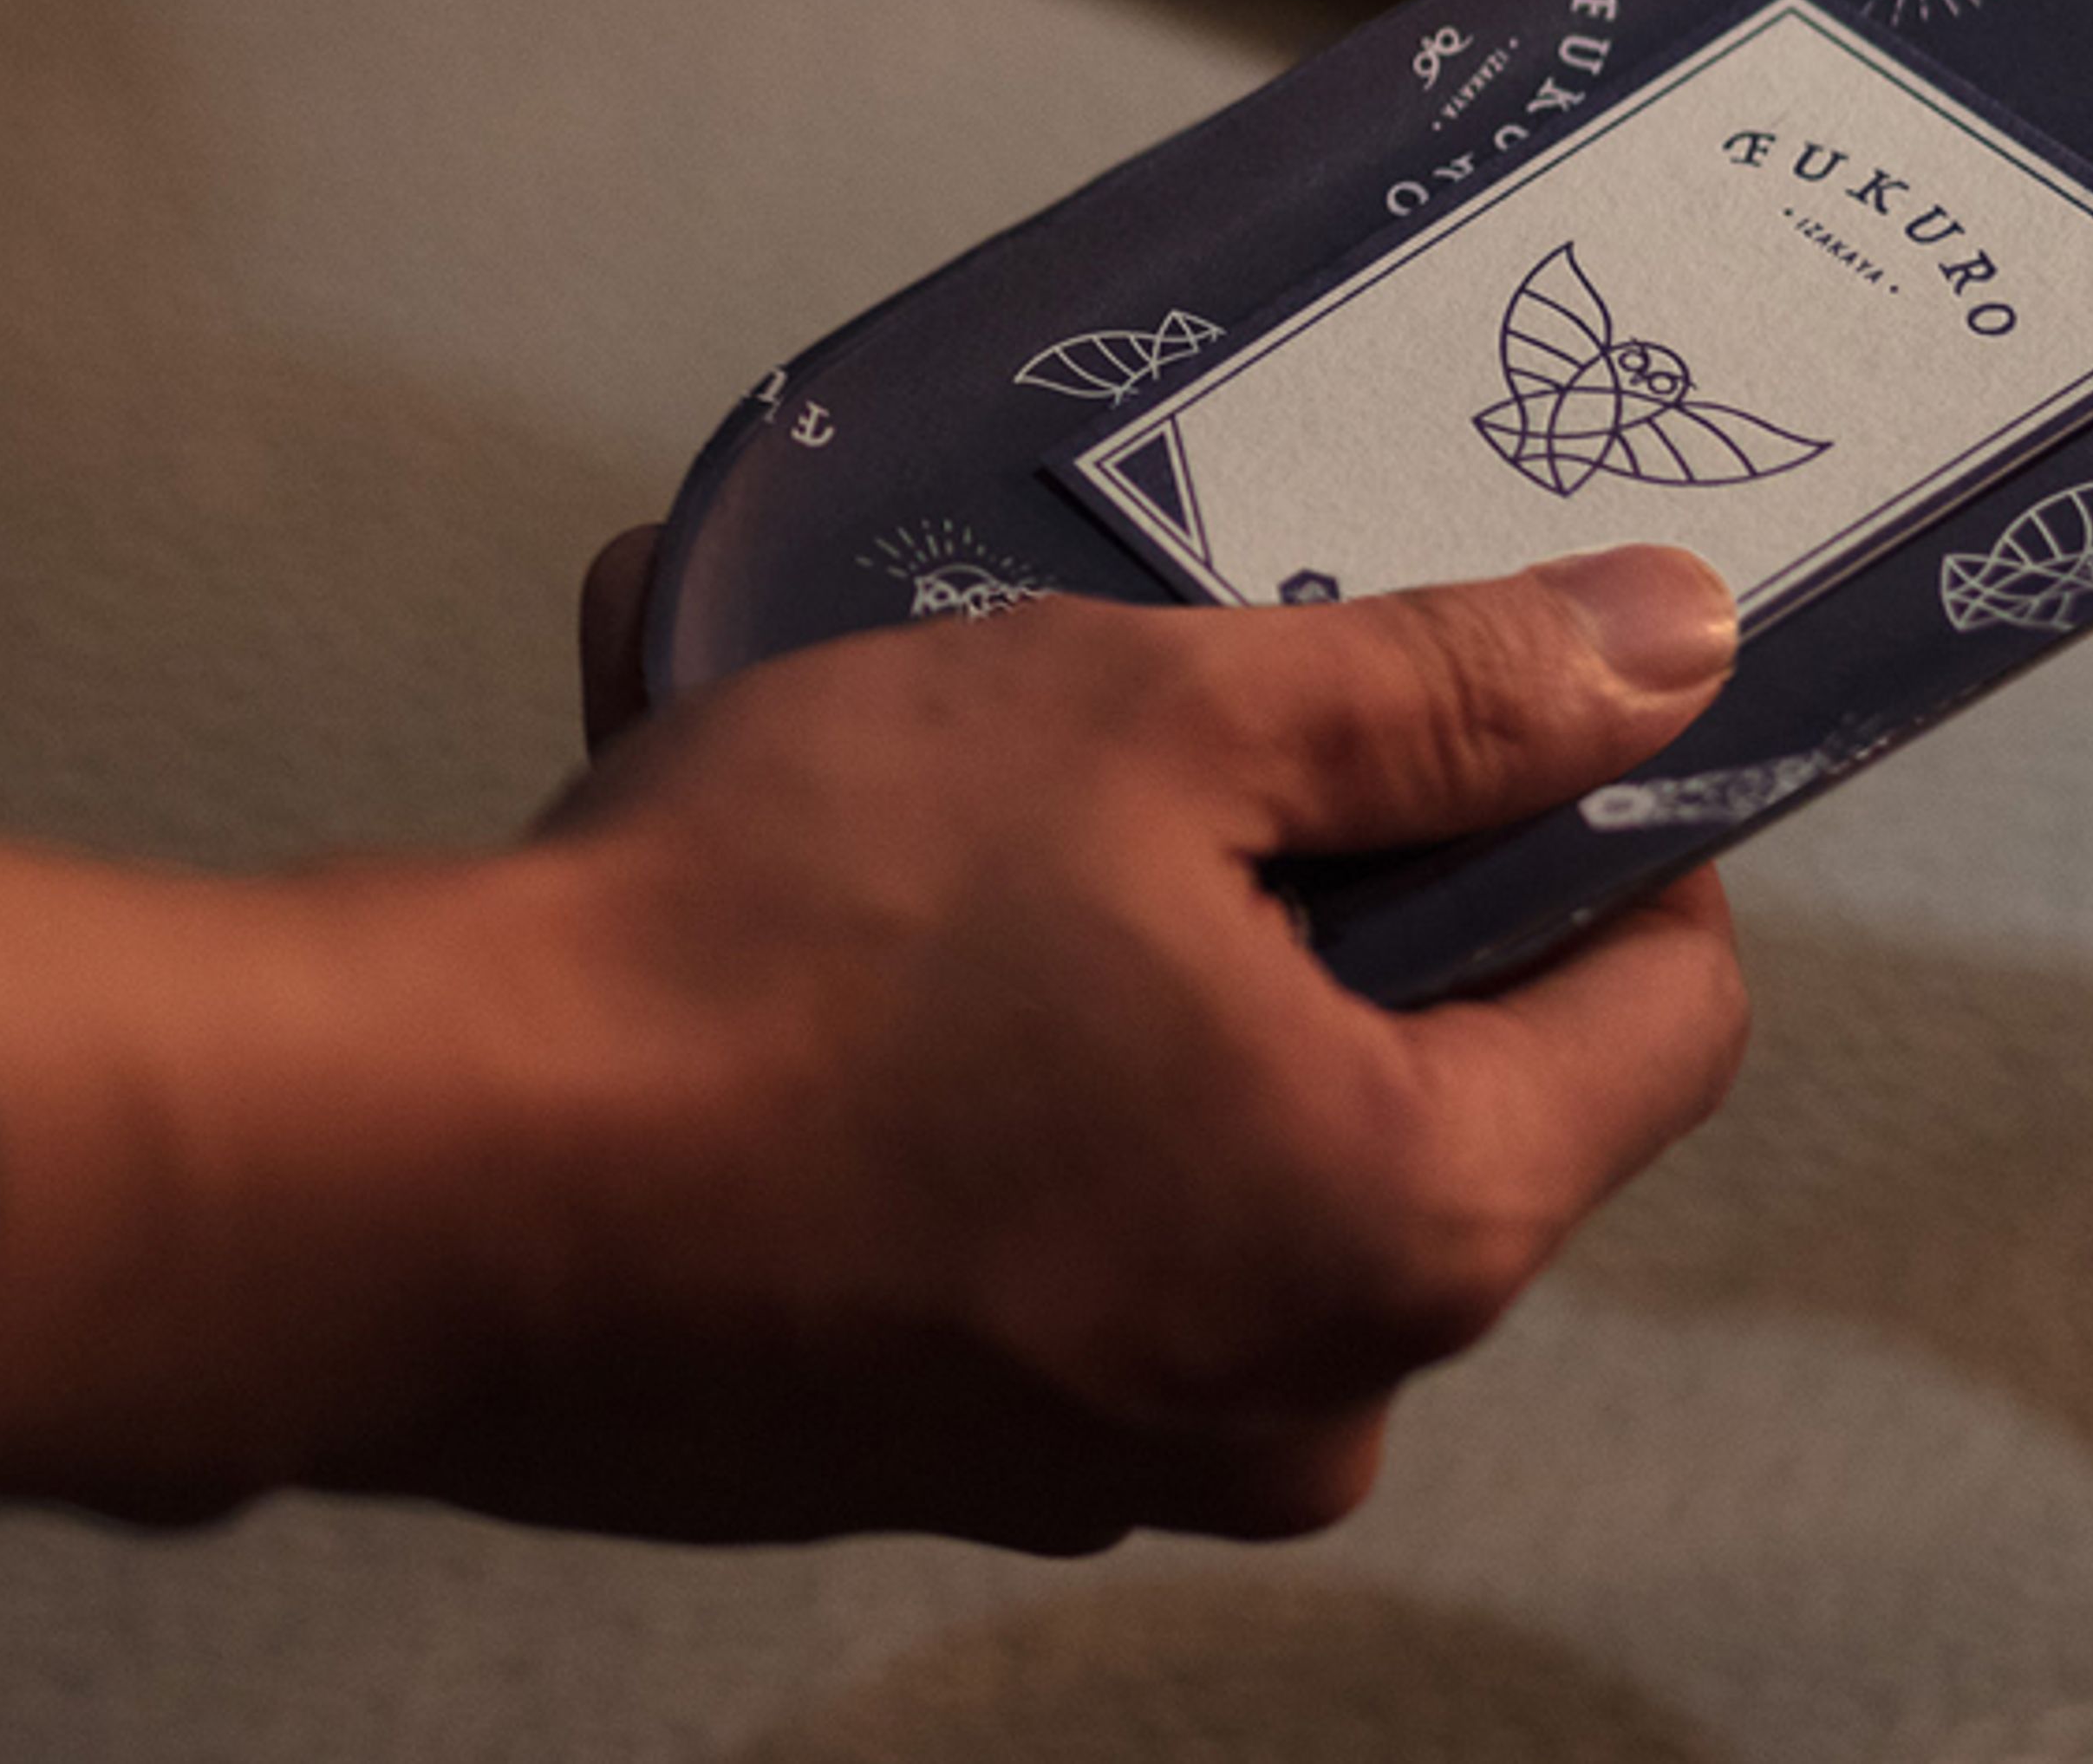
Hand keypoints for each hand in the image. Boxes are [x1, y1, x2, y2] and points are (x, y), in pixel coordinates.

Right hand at [338, 544, 1745, 1547]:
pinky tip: (874, 927)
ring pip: (1236, 1124)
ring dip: (1150, 950)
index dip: (1602, 829)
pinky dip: (1025, 1063)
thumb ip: (1449, 690)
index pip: (1666, 1005)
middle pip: (1440, 1067)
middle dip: (1337, 880)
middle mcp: (1302, 1392)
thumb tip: (1683, 642)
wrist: (409, 1184)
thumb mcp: (1157, 725)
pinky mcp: (957, 1444)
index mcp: (1412, 1224)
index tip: (1476, 714)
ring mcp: (1120, 1450)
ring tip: (985, 796)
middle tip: (1187, 734)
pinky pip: (1077, 1205)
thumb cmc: (802, 940)